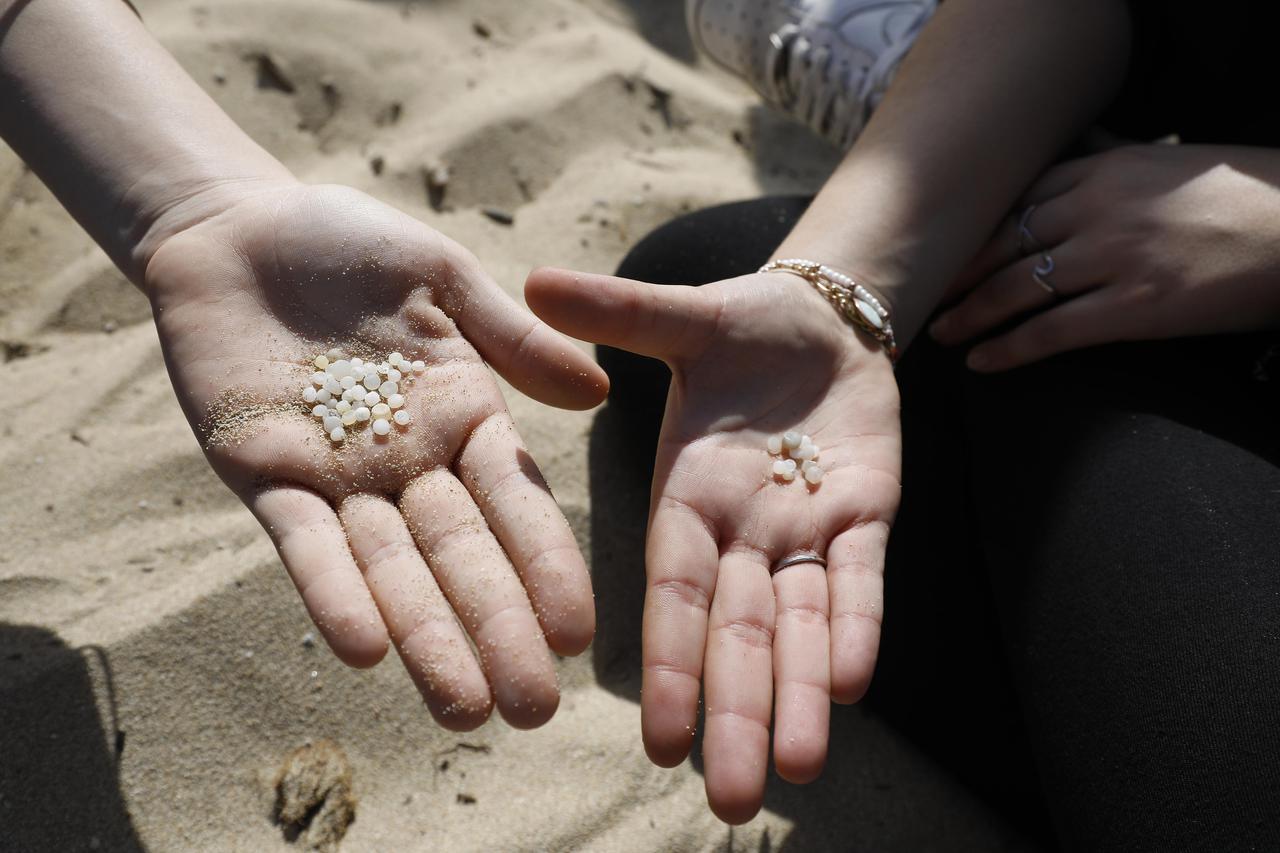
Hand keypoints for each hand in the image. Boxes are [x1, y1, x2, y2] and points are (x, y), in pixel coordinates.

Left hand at [144, 182, 606, 729]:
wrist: (235, 230)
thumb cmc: (350, 242)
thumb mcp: (442, 277)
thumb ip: (511, 339)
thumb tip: (600, 393)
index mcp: (462, 415)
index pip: (516, 504)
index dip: (547, 567)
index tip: (580, 633)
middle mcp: (408, 461)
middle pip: (459, 556)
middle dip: (495, 630)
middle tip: (531, 710)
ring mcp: (336, 475)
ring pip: (387, 569)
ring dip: (424, 638)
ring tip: (462, 711)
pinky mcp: (263, 475)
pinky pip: (302, 543)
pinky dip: (331, 593)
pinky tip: (363, 651)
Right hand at [526, 268, 901, 822]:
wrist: (823, 321)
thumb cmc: (742, 328)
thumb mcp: (683, 319)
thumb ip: (621, 315)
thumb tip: (537, 276)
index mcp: (686, 497)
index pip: (675, 593)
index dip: (671, 662)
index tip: (660, 737)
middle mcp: (741, 531)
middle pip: (738, 634)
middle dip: (733, 711)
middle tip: (728, 799)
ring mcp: (806, 529)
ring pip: (801, 627)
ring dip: (798, 695)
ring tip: (796, 773)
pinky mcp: (867, 514)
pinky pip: (861, 581)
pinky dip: (858, 628)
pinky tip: (853, 687)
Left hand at [930, 144, 1279, 368]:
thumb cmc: (1239, 194)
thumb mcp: (1167, 159)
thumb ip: (1112, 153)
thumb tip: (1080, 140)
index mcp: (1105, 167)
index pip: (1017, 200)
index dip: (973, 233)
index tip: (943, 251)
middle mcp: (1099, 207)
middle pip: (1003, 243)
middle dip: (958, 275)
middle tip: (924, 298)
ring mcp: (1116, 257)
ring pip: (1017, 287)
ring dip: (970, 315)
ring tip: (942, 335)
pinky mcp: (1137, 306)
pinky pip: (1053, 331)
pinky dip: (1009, 349)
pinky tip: (983, 363)